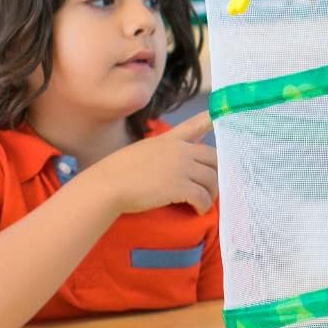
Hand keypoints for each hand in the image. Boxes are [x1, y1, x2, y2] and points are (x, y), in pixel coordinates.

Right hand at [91, 110, 217, 215]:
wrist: (106, 185)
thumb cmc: (118, 171)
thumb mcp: (144, 150)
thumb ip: (164, 150)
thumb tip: (179, 158)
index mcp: (169, 139)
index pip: (195, 125)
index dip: (211, 121)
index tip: (221, 118)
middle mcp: (179, 150)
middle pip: (214, 158)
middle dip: (217, 173)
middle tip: (212, 188)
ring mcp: (180, 167)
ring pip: (211, 179)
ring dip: (211, 193)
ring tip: (205, 202)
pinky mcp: (179, 186)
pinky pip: (201, 196)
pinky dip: (203, 205)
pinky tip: (198, 210)